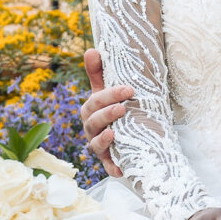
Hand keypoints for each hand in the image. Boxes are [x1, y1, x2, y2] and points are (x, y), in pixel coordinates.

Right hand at [81, 49, 130, 179]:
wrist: (130, 136)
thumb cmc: (117, 110)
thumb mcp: (108, 92)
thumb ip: (99, 73)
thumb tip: (93, 50)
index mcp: (91, 111)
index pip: (95, 101)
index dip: (109, 95)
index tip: (129, 89)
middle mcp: (91, 129)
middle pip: (93, 122)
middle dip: (107, 113)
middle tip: (123, 106)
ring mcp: (99, 147)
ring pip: (96, 144)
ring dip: (104, 139)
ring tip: (113, 133)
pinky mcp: (109, 163)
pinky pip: (108, 167)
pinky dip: (113, 169)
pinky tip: (120, 169)